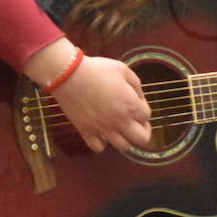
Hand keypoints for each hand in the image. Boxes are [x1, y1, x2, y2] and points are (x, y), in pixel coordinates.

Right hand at [27, 39, 151, 152]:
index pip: (147, 116)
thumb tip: (139, 98)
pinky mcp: (86, 132)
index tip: (136, 101)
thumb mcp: (123, 70)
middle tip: (136, 122)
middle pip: (141, 139)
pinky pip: (99, 147)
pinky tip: (101, 131)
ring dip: (125, 138)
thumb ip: (136, 85)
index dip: (143, 107)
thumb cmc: (98, 70)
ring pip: (123, 147)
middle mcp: (120, 121)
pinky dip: (102, 142)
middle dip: (143, 131)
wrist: (70, 75)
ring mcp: (103, 129)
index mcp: (131, 105)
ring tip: (120, 128)